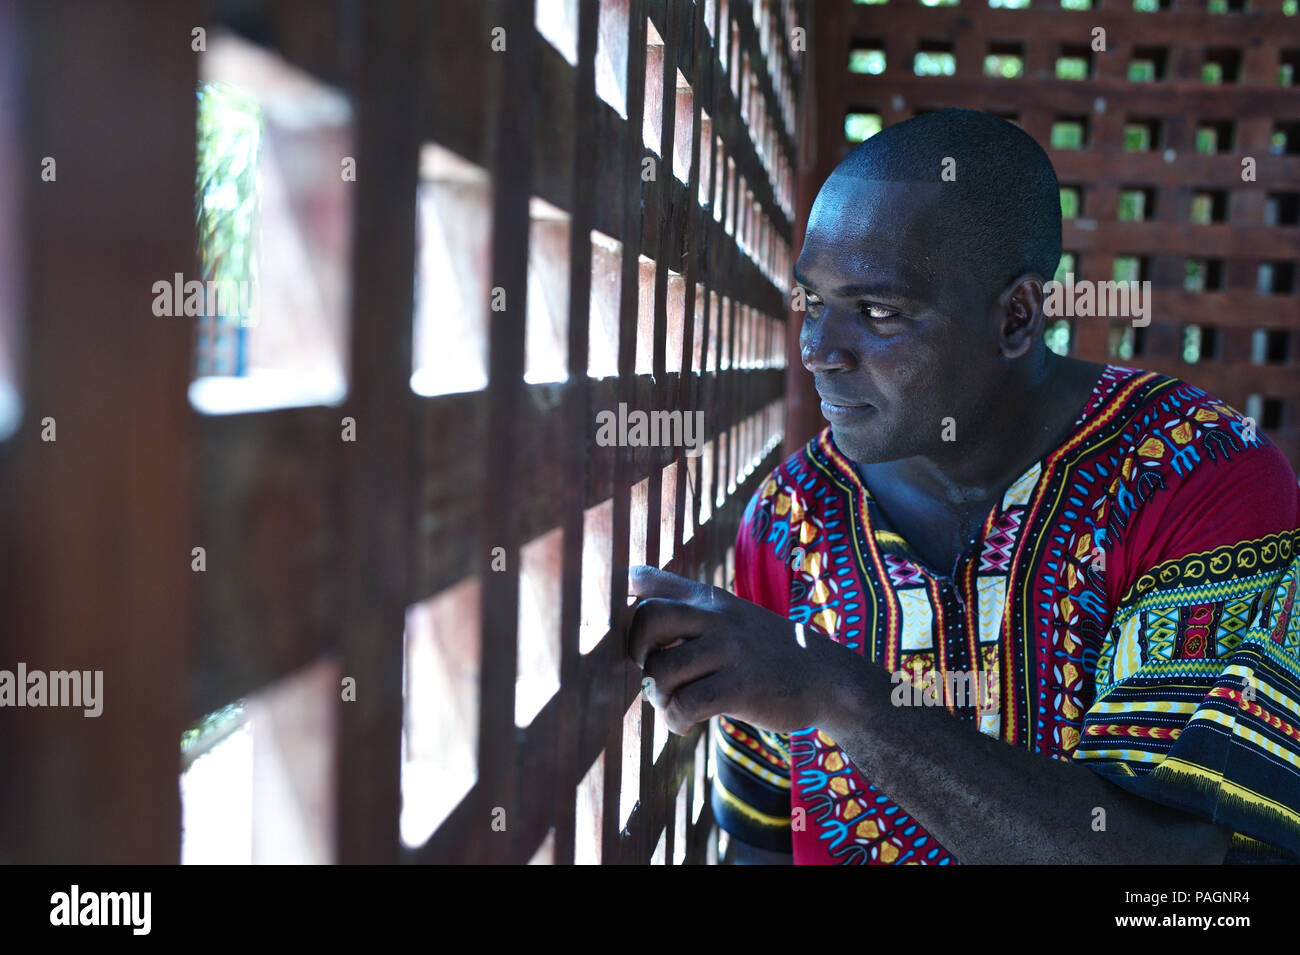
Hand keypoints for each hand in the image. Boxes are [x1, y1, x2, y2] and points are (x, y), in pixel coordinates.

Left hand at [625, 564, 852, 735]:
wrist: (827, 678)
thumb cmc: (763, 652)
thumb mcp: (729, 617)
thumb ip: (685, 609)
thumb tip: (625, 603)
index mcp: (707, 598)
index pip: (646, 577)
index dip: (616, 594)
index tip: (613, 621)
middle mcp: (717, 617)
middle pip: (646, 617)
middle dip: (635, 650)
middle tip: (651, 670)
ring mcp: (730, 650)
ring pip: (663, 670)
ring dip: (658, 697)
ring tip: (673, 705)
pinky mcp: (742, 687)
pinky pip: (686, 704)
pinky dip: (675, 720)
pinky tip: (686, 723)